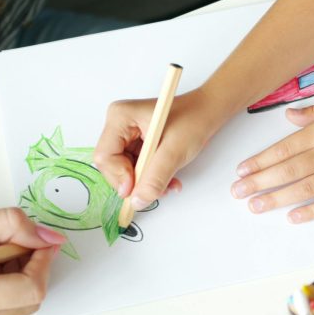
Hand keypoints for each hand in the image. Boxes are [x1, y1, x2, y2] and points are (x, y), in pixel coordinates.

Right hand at [0, 208, 63, 314]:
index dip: (43, 260)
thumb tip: (48, 236)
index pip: (32, 289)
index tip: (40, 238)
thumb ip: (10, 226)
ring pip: (16, 307)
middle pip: (28, 301)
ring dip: (16, 276)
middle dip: (30, 267)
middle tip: (12, 239)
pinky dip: (0, 286)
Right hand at [94, 89, 227, 209]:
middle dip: (135, 182)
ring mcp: (126, 135)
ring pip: (124, 171)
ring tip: (168, 184)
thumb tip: (138, 202)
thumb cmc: (193, 120)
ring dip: (145, 183)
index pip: (105, 156)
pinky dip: (150, 178)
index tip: (137, 190)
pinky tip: (167, 180)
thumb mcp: (174, 151)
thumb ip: (155, 178)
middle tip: (157, 190)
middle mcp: (118, 125)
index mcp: (121, 117)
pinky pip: (135, 170)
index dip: (119, 177)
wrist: (208, 112)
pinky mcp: (135, 145)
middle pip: (112, 166)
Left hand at [230, 96, 313, 222]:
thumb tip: (289, 118)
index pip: (284, 148)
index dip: (260, 161)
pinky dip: (312, 212)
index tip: (242, 170)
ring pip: (304, 189)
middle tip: (238, 193)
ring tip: (256, 206)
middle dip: (259, 182)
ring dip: (277, 199)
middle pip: (288, 171)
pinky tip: (294, 218)